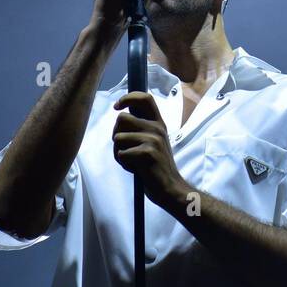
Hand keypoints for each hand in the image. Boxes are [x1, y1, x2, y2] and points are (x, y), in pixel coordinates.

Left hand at [112, 91, 187, 208]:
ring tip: (132, 161)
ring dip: (119, 152)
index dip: (127, 98)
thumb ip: (141, 128)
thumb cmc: (156, 167)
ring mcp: (153, 140)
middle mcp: (157, 128)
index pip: (145, 98)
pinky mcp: (147, 153)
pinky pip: (121, 154)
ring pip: (118, 137)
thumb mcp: (154, 142)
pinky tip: (136, 169)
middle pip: (121, 118)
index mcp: (158, 123)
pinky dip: (124, 163)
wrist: (171, 188)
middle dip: (116, 134)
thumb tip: (121, 115)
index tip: (117, 106)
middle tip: (125, 148)